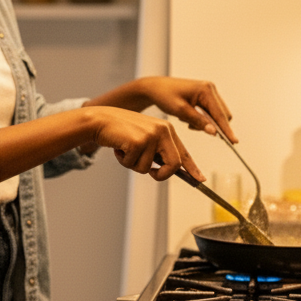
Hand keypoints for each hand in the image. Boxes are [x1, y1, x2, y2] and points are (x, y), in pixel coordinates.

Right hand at [88, 107, 202, 181]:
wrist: (101, 120)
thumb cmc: (121, 131)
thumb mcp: (145, 137)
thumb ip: (158, 151)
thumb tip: (169, 169)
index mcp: (167, 129)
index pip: (183, 153)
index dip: (192, 168)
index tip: (200, 180)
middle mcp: (163, 130)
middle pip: (174, 164)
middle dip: (162, 175)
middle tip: (153, 174)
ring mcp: (151, 135)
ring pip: (149, 168)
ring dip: (134, 164)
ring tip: (126, 150)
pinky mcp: (138, 141)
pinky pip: (134, 165)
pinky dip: (124, 161)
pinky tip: (119, 148)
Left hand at [137, 77, 236, 142]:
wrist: (155, 88)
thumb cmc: (165, 96)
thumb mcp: (180, 111)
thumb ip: (198, 121)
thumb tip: (214, 132)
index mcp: (206, 90)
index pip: (220, 114)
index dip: (226, 129)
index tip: (234, 142)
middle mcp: (210, 89)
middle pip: (222, 114)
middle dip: (211, 125)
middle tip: (191, 126)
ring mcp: (208, 92)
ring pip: (216, 115)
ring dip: (204, 122)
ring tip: (186, 118)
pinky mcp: (204, 96)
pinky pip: (209, 112)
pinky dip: (200, 118)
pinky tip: (187, 116)